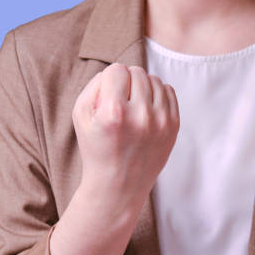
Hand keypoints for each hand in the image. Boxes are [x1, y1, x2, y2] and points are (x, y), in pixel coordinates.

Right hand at [72, 63, 179, 196]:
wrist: (120, 185)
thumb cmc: (97, 148)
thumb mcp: (81, 116)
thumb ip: (95, 84)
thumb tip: (118, 70)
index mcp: (114, 113)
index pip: (117, 70)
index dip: (109, 80)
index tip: (108, 95)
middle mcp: (141, 117)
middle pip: (137, 72)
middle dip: (126, 82)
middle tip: (120, 101)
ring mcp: (161, 122)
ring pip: (154, 80)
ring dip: (142, 87)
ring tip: (133, 105)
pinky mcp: (174, 126)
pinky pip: (168, 91)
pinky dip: (157, 95)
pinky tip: (146, 109)